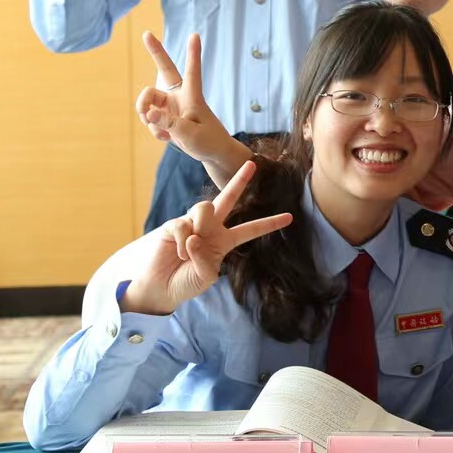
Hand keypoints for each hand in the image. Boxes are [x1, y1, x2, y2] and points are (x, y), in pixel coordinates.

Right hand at [120, 160, 291, 315]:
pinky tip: (178, 253)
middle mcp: (211, 228)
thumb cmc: (187, 283)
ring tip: (189, 248)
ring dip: (199, 227)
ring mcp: (193, 224)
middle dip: (239, 181)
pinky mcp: (174, 224)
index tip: (290, 217)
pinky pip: (183, 225)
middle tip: (252, 164)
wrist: (161, 288)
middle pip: (228, 198)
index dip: (269, 224)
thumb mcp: (206, 276)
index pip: (251, 230)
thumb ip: (206, 259)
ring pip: (204, 207)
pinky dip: (182, 242)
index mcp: (225, 241)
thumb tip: (195, 237)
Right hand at [136, 31, 236, 163]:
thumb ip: (169, 124)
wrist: (210, 152)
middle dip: (156, 51)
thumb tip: (148, 113)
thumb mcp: (191, 135)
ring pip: (147, 102)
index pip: (192, 71)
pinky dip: (153, 129)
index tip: (195, 35)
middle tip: (146, 34)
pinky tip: (166, 137)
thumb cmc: (208, 141)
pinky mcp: (163, 115)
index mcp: (193, 96)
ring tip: (160, 131)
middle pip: (165, 69)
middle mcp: (180, 95)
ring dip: (146, 115)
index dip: (193, 53)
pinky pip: (148, 118)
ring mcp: (170, 104)